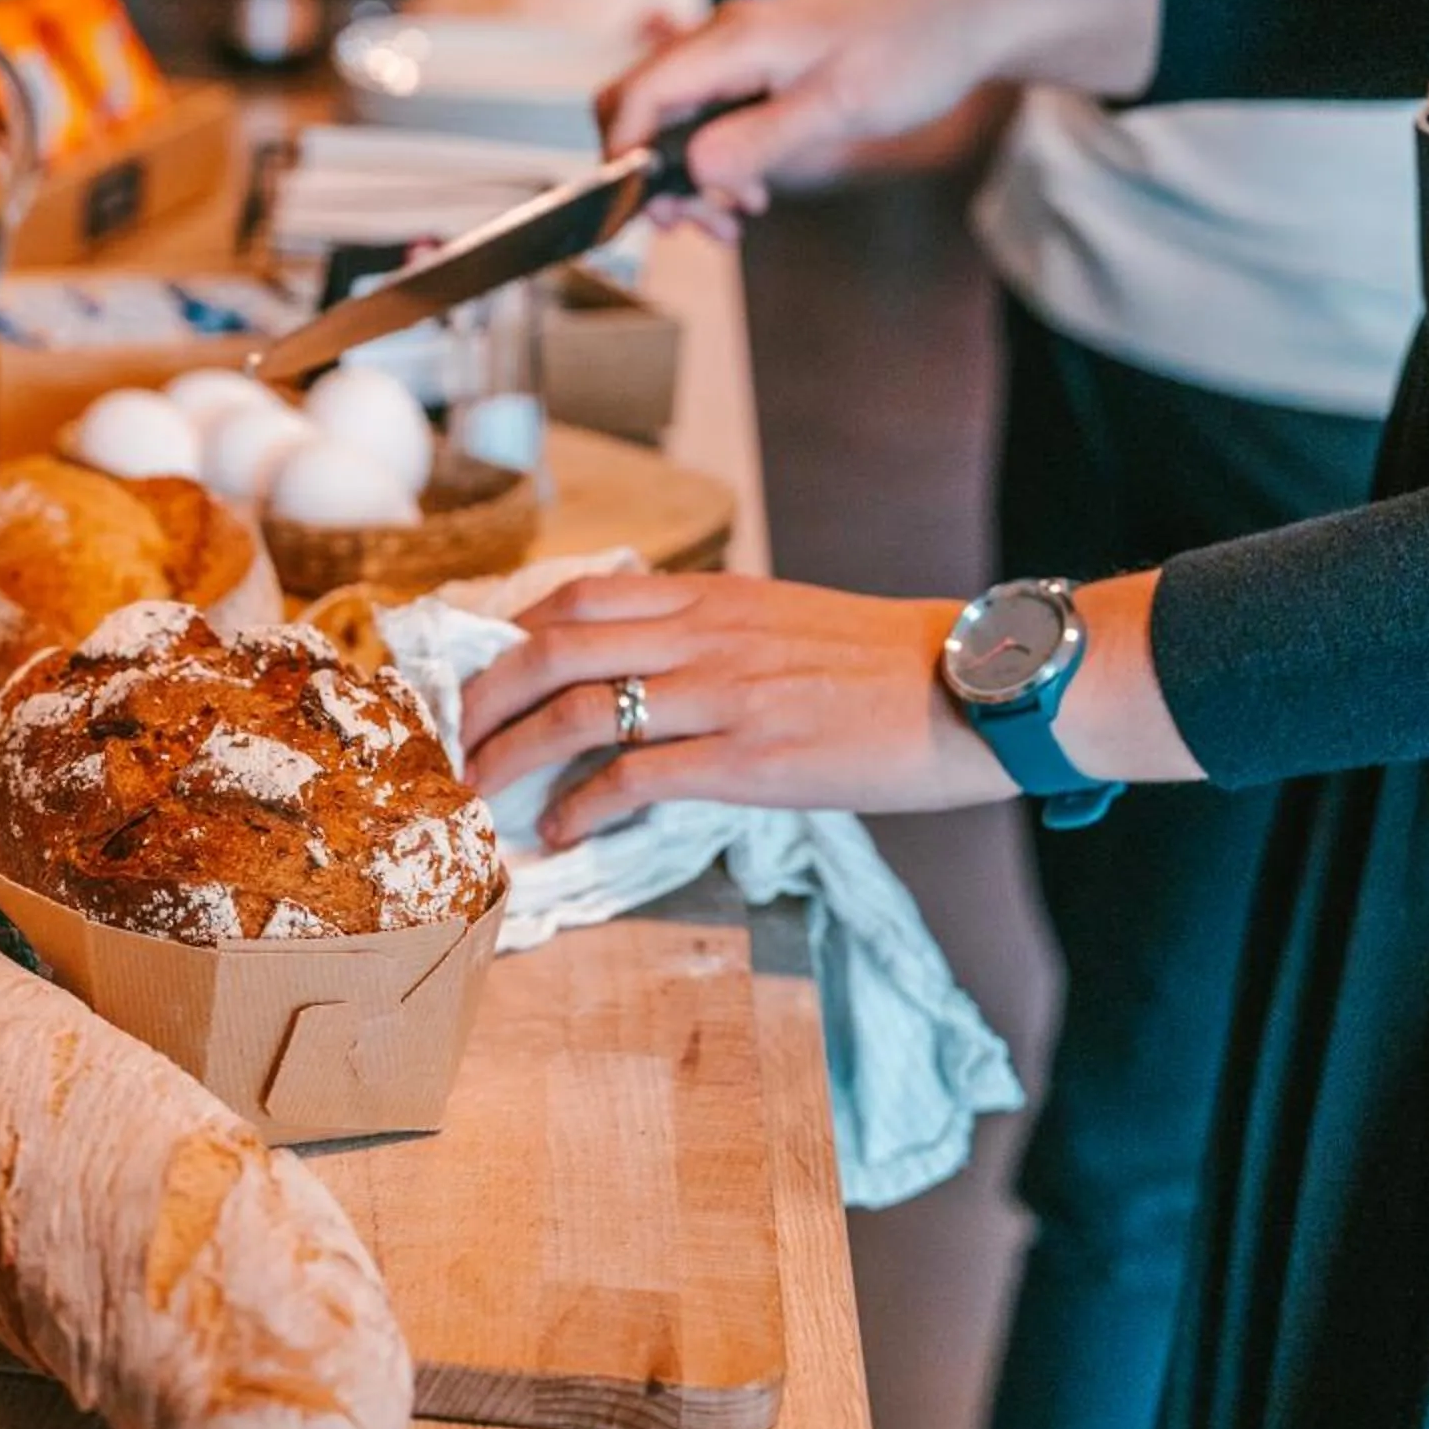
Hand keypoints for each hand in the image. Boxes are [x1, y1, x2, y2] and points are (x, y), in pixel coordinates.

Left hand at [458, 572, 1013, 846]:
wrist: (976, 689)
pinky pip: (633, 778)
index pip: (581, 596)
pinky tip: (560, 832)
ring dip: (511, 754)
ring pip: (576, 711)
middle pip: (551, 649)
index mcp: (712, 597)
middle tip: (451, 740)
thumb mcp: (786, 620)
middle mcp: (703, 636)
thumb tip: (652, 667)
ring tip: (479, 790)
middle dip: (483, 697)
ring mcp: (722, 696)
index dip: (513, 634)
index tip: (480, 675)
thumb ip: (713, 633)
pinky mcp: (747, 759)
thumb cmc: (887, 665)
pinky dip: (580, 807)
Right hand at [605, 0, 1160, 234]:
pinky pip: (709, 118)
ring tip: (733, 220)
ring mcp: (741, 52)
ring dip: (689, 178)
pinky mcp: (760, 69)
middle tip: (698, 226)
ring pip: (673, 119)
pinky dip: (717, 163)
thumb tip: (694, 173)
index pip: (639, 95)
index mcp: (735, 39)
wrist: (970, 22)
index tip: (647, 210)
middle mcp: (725, 38)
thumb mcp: (841, 107)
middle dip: (653, 174)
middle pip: (641, 107)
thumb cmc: (917, 53)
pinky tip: (752, 193)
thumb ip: (760, 140)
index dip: (626, 156)